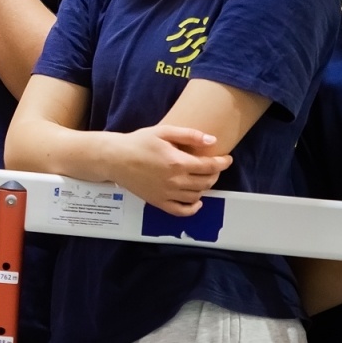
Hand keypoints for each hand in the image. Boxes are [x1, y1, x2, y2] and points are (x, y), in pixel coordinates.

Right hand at [108, 125, 232, 214]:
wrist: (115, 158)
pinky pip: (181, 210)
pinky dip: (193, 208)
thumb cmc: (138, 142)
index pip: (210, 166)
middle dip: (214, 174)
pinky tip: (197, 201)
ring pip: (197, 195)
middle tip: (212, 167)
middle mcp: (175, 180)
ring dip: (204, 187)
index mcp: (178, 162)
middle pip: (206, 182)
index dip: (222, 163)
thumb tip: (212, 140)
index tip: (226, 159)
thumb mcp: (163, 131)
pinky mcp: (158, 202)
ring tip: (202, 178)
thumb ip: (189, 135)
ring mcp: (167, 193)